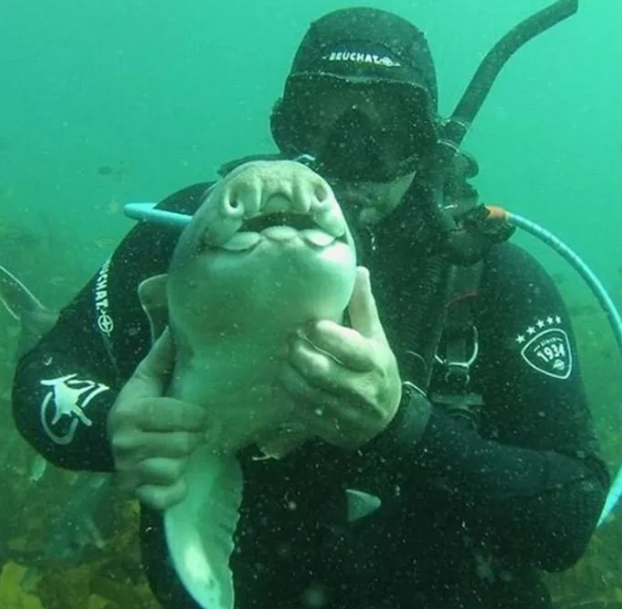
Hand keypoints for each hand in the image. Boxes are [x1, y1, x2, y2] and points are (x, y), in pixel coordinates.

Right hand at [107, 328, 207, 509]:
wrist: (105, 438)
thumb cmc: (137, 404)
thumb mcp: (146, 377)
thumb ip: (164, 354)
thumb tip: (178, 320)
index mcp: (131, 413)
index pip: (176, 416)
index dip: (197, 416)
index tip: (204, 415)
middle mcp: (125, 444)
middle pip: (182, 445)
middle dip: (195, 437)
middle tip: (197, 432)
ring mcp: (127, 472)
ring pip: (175, 470)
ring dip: (184, 461)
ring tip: (181, 451)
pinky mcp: (133, 494)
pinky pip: (167, 497)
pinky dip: (176, 489)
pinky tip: (176, 476)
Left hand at [277, 267, 401, 449]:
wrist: (389, 420)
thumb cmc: (378, 369)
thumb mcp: (376, 337)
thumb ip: (363, 306)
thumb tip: (357, 270)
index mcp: (375, 362)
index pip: (346, 346)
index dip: (321, 333)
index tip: (307, 324)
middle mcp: (363, 390)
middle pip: (319, 370)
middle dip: (297, 352)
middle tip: (287, 341)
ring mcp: (347, 414)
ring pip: (306, 393)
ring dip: (287, 374)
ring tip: (281, 360)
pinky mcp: (333, 432)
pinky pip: (302, 414)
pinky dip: (288, 397)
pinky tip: (282, 383)